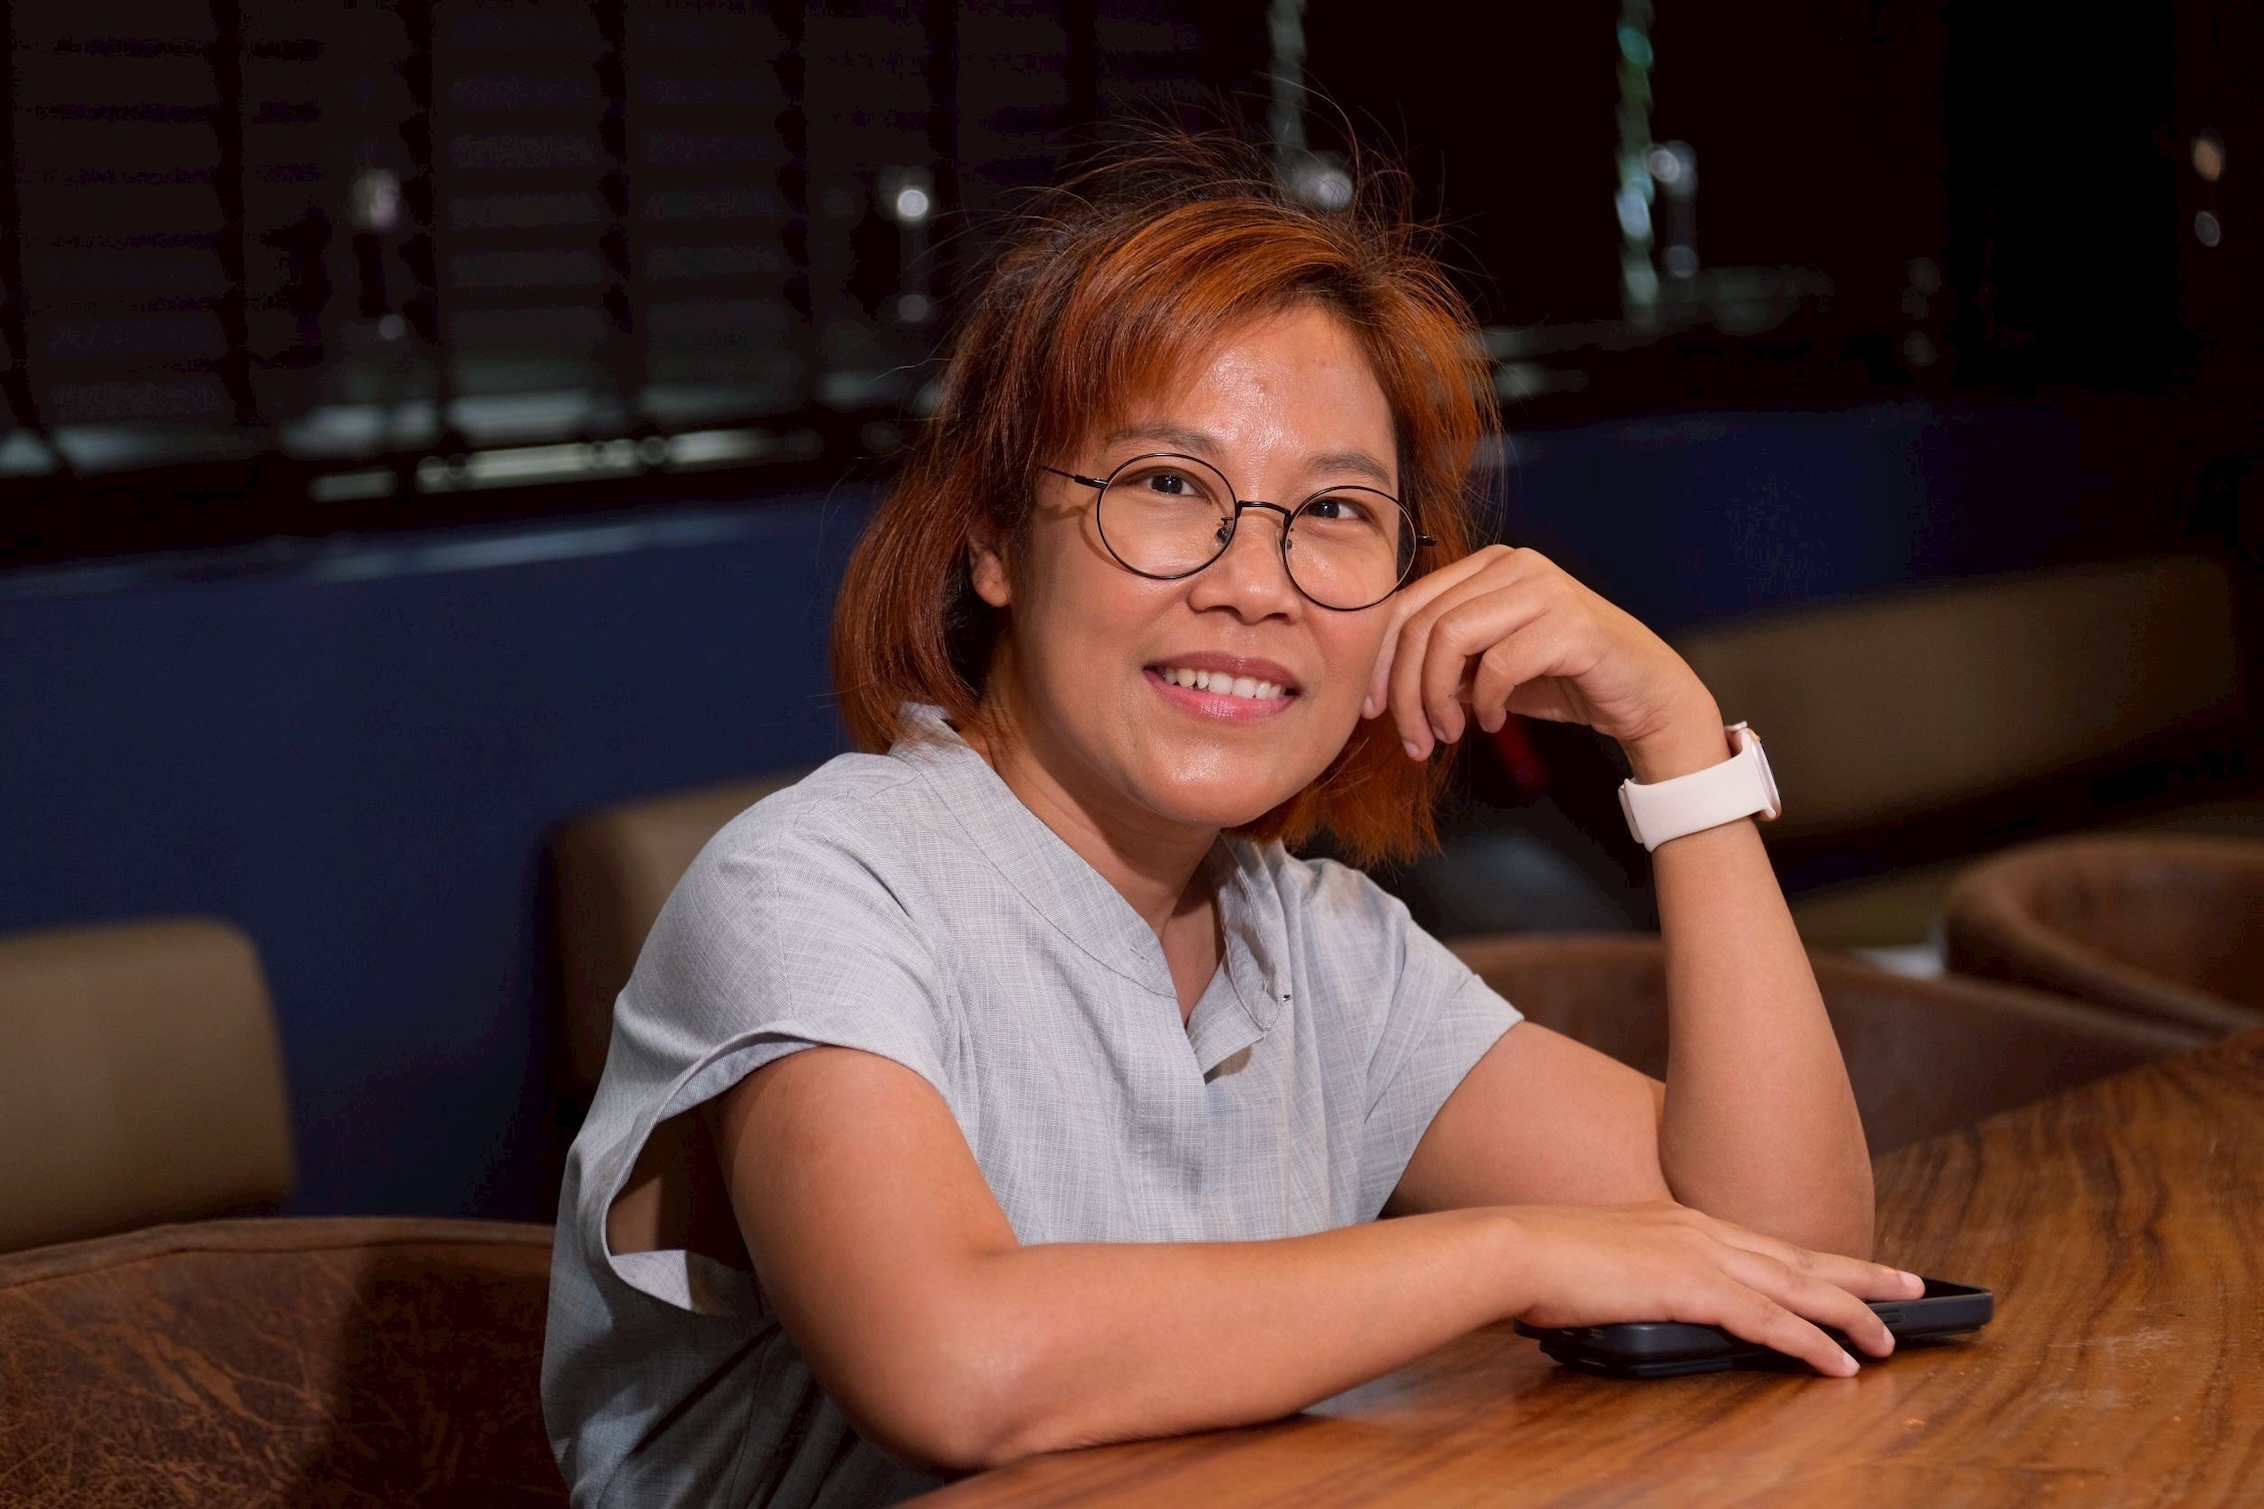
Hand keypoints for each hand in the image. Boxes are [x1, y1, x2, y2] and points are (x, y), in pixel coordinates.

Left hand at [1363, 545, 1723, 781]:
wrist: (1643, 694)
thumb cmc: (1564, 678)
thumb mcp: (1489, 668)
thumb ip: (1445, 664)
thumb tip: (1387, 689)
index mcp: (1488, 566)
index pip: (1408, 604)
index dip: (1382, 661)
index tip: (1375, 710)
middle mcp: (1514, 564)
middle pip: (1423, 624)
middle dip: (1406, 690)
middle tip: (1414, 738)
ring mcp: (1544, 589)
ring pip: (1451, 638)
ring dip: (1438, 698)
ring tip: (1448, 733)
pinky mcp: (1570, 624)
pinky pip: (1500, 664)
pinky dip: (1487, 702)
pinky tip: (1494, 721)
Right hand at [1498, 1202, 1925, 1376]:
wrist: (1518, 1249)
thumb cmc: (1549, 1263)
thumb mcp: (1612, 1265)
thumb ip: (1650, 1278)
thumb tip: (1669, 1302)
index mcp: (1683, 1223)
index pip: (1769, 1244)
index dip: (1820, 1260)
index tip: (1859, 1271)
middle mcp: (1701, 1229)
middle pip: (1801, 1257)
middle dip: (1862, 1275)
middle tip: (1912, 1286)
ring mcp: (1700, 1254)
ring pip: (1798, 1286)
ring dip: (1851, 1314)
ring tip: (1890, 1338)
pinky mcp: (1692, 1285)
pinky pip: (1768, 1319)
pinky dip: (1810, 1342)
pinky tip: (1839, 1363)